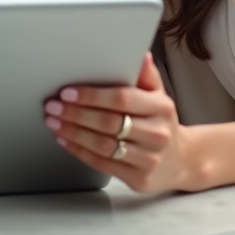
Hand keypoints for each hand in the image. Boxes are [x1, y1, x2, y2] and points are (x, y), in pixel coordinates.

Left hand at [44, 53, 194, 193]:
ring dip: (73, 132)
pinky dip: (79, 151)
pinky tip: (65, 140)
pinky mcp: (139, 178)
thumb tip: (140, 55)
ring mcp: (149, 159)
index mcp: (162, 108)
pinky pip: (102, 163)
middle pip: (108, 123)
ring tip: (53, 122)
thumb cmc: (161, 123)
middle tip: (53, 106)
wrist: (181, 161)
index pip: (122, 99)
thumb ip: (146, 75)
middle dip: (75, 113)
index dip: (92, 95)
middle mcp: (157, 134)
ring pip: (102, 145)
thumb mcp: (158, 96)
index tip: (68, 92)